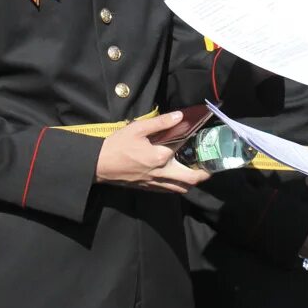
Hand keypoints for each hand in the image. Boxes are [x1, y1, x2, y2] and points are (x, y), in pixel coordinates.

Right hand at [95, 111, 209, 192]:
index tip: (205, 147)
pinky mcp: (147, 188)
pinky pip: (167, 190)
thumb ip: (161, 123)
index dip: (196, 153)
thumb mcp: (138, 128)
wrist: (98, 164)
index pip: (185, 155)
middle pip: (189, 181)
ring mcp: (154, 183)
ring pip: (179, 189)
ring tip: (195, 172)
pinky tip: (175, 177)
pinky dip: (176, 186)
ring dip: (190, 182)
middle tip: (209, 168)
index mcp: (161, 158)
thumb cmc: (118, 145)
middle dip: (202, 176)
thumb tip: (180, 117)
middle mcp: (161, 173)